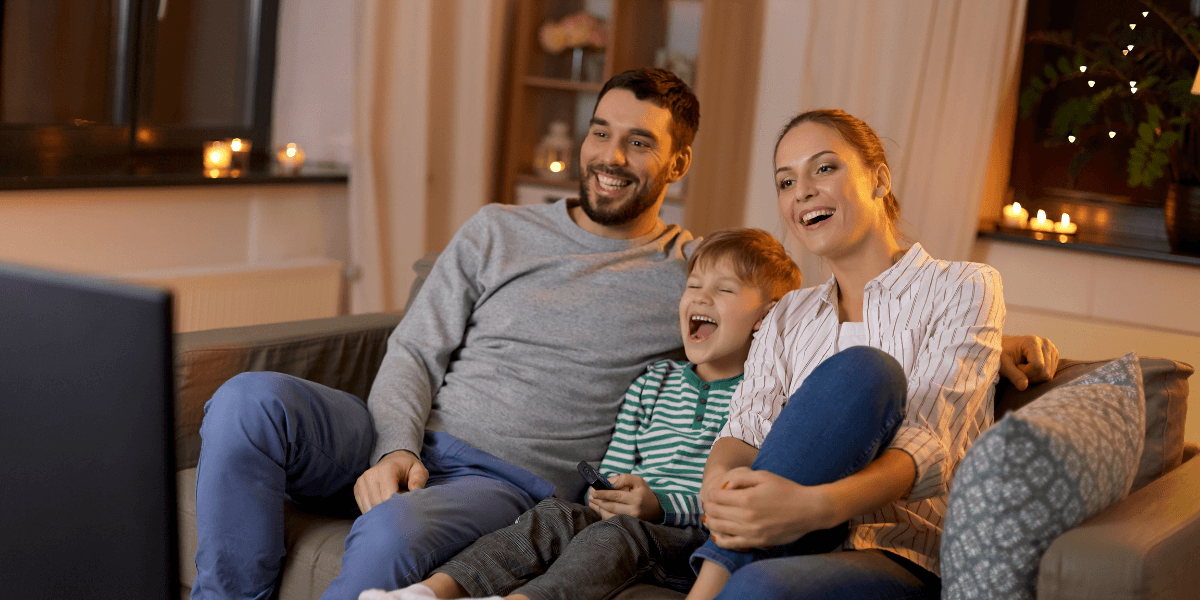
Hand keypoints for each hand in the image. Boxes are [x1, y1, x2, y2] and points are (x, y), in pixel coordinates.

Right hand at [353, 450, 427, 513]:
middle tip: (401, 507)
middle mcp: (370, 475)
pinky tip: (383, 506)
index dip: (398, 506)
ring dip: (382, 512)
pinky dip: (374, 511)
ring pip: (370, 508)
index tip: (406, 507)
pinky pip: (364, 508)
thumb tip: (415, 493)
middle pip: (378, 504)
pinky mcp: (357, 489)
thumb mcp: (419, 470)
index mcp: (386, 470)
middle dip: (390, 511)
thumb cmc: (407, 468)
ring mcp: (361, 482)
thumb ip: (419, 481)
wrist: (394, 460)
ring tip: (392, 504)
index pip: (388, 497)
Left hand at [588, 473, 663, 521]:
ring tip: (592, 501)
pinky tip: (600, 508)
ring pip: (610, 515)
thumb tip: (608, 484)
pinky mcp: (627, 525)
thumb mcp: (637, 481)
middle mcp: (633, 511)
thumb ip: (623, 479)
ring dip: (599, 508)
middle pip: (611, 506)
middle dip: (598, 501)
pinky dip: (604, 514)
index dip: (603, 494)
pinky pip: (612, 520)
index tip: (593, 492)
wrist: (655, 509)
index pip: (616, 496)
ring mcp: (630, 520)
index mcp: (636, 499)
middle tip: (590, 496)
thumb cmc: (644, 492)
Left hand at [702, 468, 831, 549]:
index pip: (717, 497)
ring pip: (719, 528)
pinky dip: (720, 539)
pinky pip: (731, 544)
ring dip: (710, 522)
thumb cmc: (787, 490)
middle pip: (715, 513)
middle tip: (708, 505)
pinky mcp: (757, 542)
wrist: (809, 510)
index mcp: (746, 498)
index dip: (711, 494)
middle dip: (708, 507)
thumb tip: (725, 486)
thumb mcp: (764, 476)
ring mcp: (750, 532)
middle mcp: (746, 516)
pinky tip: (717, 535)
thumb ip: (741, 477)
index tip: (713, 493)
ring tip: (709, 518)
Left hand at [999, 334, 1059, 390]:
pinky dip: (1039, 375)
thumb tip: (1024, 386)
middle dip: (1030, 376)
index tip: (1015, 366)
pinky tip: (1030, 368)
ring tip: (1023, 367)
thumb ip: (1014, 375)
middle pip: (1045, 372)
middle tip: (1018, 369)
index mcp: (1033, 341)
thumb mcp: (1004, 365)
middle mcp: (1046, 343)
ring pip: (1049, 375)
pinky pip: (1050, 374)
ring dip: (1034, 377)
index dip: (1025, 372)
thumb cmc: (1002, 354)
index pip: (1038, 366)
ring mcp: (1052, 349)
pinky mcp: (1054, 356)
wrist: (1005, 348)